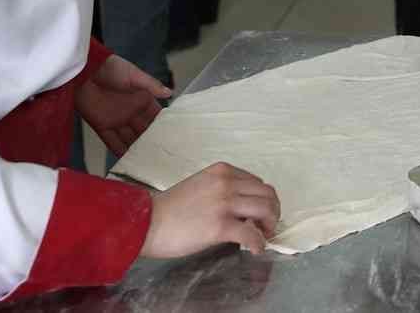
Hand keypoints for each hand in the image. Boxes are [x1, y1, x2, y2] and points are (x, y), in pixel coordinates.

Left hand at [76, 54, 170, 156]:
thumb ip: (151, 85)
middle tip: (162, 157)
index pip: (156, 116)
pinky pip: (112, 141)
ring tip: (148, 163)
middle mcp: (131, 112)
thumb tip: (170, 93)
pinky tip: (128, 161)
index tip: (173, 139)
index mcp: (142, 99)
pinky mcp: (102, 126)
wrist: (83, 72)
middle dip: (152, 142)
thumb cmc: (111, 69)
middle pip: (144, 130)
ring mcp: (117, 120)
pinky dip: (119, 151)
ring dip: (137, 149)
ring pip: (129, 138)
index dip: (163, 127)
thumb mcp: (134, 75)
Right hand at [142, 162, 280, 257]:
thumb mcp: (200, 186)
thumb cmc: (169, 208)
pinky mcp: (220, 226)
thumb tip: (242, 206)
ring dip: (270, 225)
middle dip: (272, 211)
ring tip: (263, 236)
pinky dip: (259, 243)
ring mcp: (224, 203)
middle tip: (267, 226)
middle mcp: (227, 183)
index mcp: (222, 171)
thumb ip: (222, 189)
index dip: (263, 199)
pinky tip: (256, 249)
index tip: (259, 213)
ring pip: (266, 209)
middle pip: (267, 194)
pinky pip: (252, 234)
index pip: (257, 182)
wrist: (147, 223)